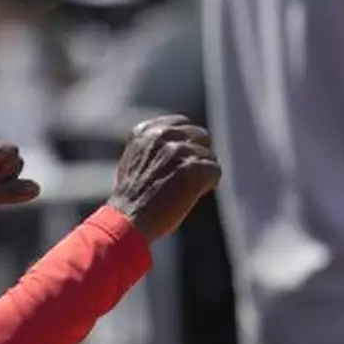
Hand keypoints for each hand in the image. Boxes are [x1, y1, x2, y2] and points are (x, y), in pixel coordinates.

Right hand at [109, 114, 220, 241]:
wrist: (128, 220)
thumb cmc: (131, 200)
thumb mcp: (134, 161)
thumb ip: (155, 147)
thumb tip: (181, 144)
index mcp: (145, 131)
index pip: (182, 123)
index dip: (186, 144)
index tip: (180, 162)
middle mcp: (162, 135)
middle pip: (200, 136)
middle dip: (197, 156)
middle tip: (183, 179)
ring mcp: (178, 150)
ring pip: (209, 156)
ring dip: (200, 174)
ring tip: (179, 191)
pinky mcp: (193, 167)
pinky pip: (215, 171)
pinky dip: (207, 186)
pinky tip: (188, 196)